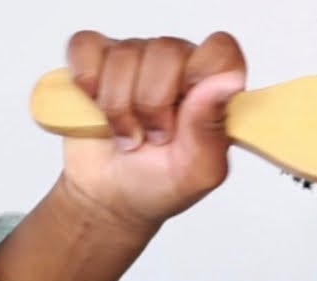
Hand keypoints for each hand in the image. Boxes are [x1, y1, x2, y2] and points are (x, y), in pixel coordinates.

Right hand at [61, 30, 247, 231]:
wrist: (109, 196)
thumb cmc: (160, 182)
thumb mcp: (197, 170)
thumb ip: (213, 126)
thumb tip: (230, 81)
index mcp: (212, 87)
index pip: (220, 48)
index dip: (201, 73)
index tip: (186, 110)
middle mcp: (178, 64)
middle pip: (166, 51)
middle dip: (152, 104)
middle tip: (153, 136)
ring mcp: (136, 58)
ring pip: (124, 54)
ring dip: (118, 106)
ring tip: (127, 134)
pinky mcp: (94, 58)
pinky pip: (85, 47)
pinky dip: (86, 81)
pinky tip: (96, 107)